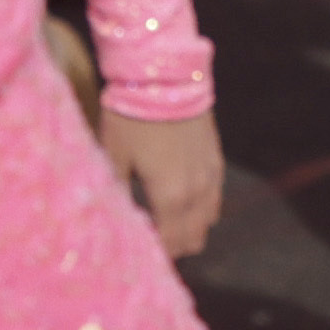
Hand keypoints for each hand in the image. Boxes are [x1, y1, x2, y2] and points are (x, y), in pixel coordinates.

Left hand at [101, 101, 220, 262]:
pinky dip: (200, 208)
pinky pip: (215, 199)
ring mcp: (211, 176)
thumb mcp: (113, 157)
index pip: (170, 244)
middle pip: (193, 240)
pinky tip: (179, 198)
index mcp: (171, 197)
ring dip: (188, 228)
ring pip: (207, 222)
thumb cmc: (130, 116)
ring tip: (162, 219)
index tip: (135, 250)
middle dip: (172, 245)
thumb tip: (113, 221)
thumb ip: (116, 194)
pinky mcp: (216, 160)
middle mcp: (197, 192)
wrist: (164, 76)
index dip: (154, 254)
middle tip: (147, 236)